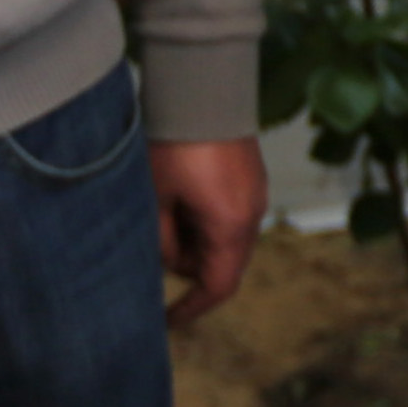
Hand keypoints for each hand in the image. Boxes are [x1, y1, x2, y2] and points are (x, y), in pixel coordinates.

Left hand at [152, 138, 267, 325]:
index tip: (167, 320)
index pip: (217, 285)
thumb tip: (167, 261)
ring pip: (224, 237)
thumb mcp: (155, 198)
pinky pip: (229, 213)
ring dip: (194, 237)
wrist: (203, 86)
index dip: (192, 308)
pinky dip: (204, 218)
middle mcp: (252, 213)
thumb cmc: (175, 144)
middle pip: (222, 261)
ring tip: (162, 209)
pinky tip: (178, 192)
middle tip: (153, 244)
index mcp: (231, 225)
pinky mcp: (249, 175)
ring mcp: (255, 192)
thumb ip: (162, 241)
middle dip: (187, 264)